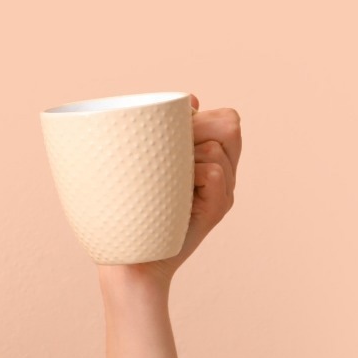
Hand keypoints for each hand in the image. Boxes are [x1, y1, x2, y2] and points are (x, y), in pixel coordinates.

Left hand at [103, 100, 242, 291]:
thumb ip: (167, 132)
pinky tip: (173, 196)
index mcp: (210, 158)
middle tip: (167, 158)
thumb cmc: (129, 206)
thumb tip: (193, 99)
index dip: (199, 116)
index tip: (169, 135)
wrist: (128, 258)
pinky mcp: (217, 210)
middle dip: (194, 130)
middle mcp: (224, 173)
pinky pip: (215, 172)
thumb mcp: (146, 162)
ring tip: (166, 182)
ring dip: (184, 156)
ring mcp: (223, 192)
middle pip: (229, 124)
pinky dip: (192, 176)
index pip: (226, 118)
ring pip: (216, 147)